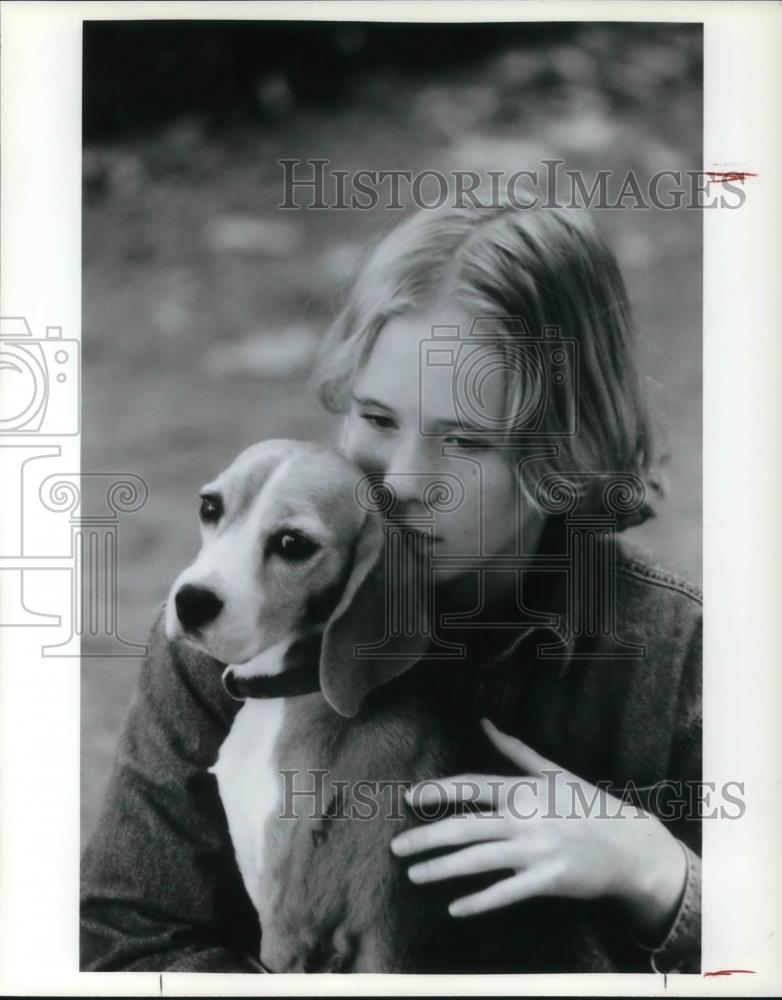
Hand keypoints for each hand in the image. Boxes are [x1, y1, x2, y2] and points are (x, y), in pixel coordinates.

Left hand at [390, 718, 686, 939]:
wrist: (629, 845)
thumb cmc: (588, 805)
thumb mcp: (552, 771)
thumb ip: (515, 750)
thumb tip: (485, 722)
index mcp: (522, 791)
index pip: (470, 786)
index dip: (437, 791)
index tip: (409, 798)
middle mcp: (523, 820)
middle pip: (464, 827)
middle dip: (426, 837)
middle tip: (397, 846)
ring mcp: (534, 852)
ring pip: (477, 861)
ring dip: (442, 869)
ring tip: (413, 874)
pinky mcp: (546, 881)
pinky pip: (504, 893)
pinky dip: (478, 902)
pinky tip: (454, 907)